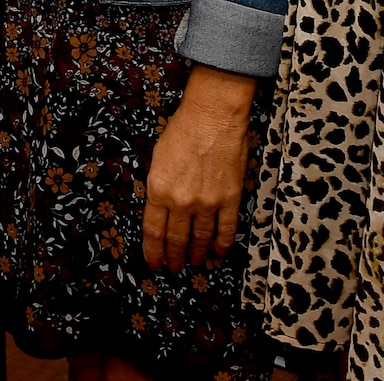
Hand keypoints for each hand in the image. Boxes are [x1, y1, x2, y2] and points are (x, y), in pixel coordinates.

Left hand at [142, 65, 254, 271]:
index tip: (155, 263)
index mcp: (159, 190)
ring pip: (200, 238)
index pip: (154, 231)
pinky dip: (222, 243)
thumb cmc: (183, 129)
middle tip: (174, 267)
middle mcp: (181, 201)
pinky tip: (218, 252)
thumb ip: (159, 186)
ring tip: (194, 263)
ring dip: (197, 253)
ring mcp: (207, 202)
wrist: (213, 116)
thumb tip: (162, 206)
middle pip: (176, 239)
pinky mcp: (230, 198)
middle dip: (174, 257)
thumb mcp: (158, 158)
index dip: (154, 251)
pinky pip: (226, 229)